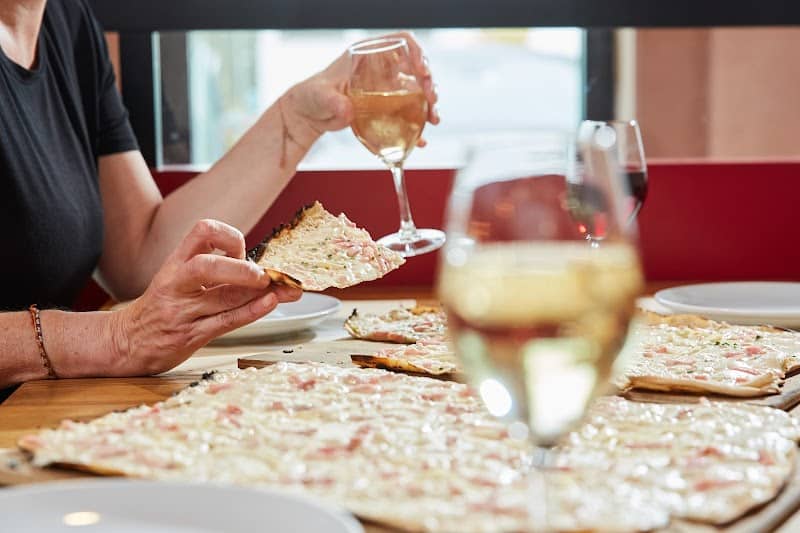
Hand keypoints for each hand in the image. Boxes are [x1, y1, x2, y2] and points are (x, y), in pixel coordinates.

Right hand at [109, 219, 300, 375]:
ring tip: (285, 289)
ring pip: (222, 298)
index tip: (242, 248)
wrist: (128, 341)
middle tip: (264, 274)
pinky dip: (251, 312)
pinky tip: (269, 304)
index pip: (201, 232)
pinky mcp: (190, 336)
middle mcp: (176, 284)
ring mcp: (182, 311)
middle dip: (240, 268)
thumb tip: (260, 265)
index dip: (227, 236)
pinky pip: (224, 322)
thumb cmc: (162, 306)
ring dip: (258, 292)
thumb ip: (212, 266)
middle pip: (206, 268)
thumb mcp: (178, 276)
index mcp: (176, 262)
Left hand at [282, 31, 439, 146]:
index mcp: (367, 54)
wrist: (309, 115)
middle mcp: (380, 68)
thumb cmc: (311, 97)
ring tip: (433, 119)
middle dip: (428, 82)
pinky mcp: (386, 106)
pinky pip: (407, 112)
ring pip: (416, 90)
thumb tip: (347, 110)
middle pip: (415, 67)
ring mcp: (385, 87)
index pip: (400, 42)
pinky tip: (422, 138)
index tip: (422, 70)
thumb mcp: (320, 96)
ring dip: (428, 104)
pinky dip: (417, 124)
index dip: (416, 52)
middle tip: (431, 99)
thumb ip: (332, 102)